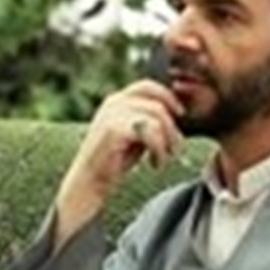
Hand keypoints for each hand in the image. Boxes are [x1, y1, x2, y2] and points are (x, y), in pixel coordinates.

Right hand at [53, 80, 184, 248]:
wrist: (89, 182)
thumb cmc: (114, 160)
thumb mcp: (135, 134)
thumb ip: (149, 119)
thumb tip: (177, 111)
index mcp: (117, 100)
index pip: (148, 87)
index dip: (169, 98)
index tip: (180, 116)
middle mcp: (113, 103)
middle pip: (158, 104)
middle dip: (172, 128)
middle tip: (174, 150)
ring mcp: (112, 114)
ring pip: (158, 116)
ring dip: (168, 141)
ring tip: (163, 159)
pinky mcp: (114, 129)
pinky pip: (151, 132)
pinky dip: (159, 150)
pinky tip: (154, 164)